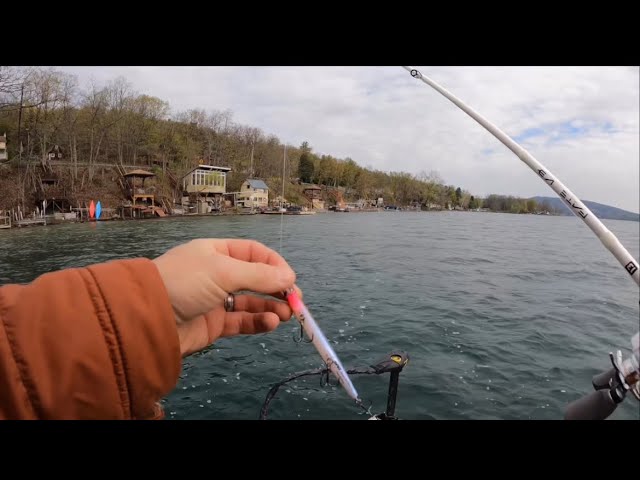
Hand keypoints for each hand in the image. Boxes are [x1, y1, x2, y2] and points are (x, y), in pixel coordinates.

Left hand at [152, 239, 299, 356]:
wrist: (146, 318)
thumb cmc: (183, 283)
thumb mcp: (223, 272)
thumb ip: (259, 276)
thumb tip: (290, 278)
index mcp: (217, 252)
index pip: (254, 253)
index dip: (275, 264)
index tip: (291, 279)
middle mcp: (217, 274)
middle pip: (256, 278)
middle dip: (277, 289)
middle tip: (295, 302)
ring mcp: (215, 299)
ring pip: (251, 302)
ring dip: (270, 307)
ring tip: (286, 315)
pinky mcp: (213, 324)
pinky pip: (241, 321)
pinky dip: (257, 322)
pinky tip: (270, 323)